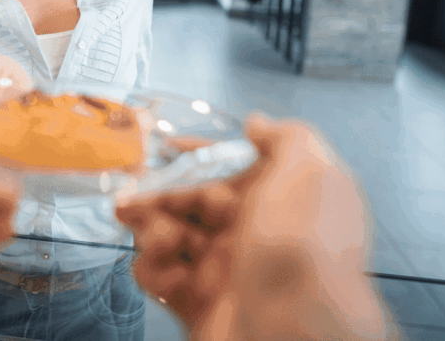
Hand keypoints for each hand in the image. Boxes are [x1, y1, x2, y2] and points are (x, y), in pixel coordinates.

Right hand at [117, 114, 393, 340]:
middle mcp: (253, 234)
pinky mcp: (198, 301)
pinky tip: (169, 271)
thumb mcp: (309, 171)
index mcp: (280, 201)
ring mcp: (224, 269)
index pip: (231, 167)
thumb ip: (286, 137)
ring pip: (170, 233)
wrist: (291, 332)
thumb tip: (259, 123)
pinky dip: (155, 269)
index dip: (197, 154)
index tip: (165, 145)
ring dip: (154, 229)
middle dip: (161, 192)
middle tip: (135, 192)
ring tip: (163, 239)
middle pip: (191, 199)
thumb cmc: (303, 251)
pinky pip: (160, 276)